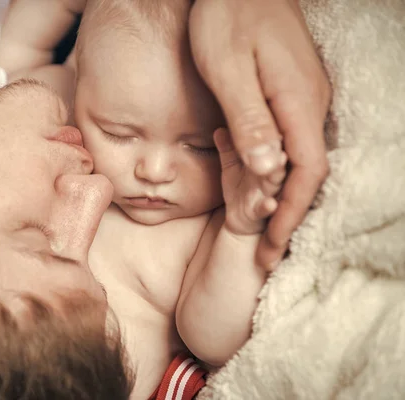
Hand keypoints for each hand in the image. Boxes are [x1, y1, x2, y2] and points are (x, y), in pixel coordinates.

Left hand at [189, 0, 330, 269]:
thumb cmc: (227, 19)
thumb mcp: (229, 69)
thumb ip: (251, 119)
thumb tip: (270, 170)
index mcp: (298, 102)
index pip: (306, 172)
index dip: (289, 213)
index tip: (272, 248)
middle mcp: (309, 104)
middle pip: (307, 172)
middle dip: (286, 215)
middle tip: (267, 253)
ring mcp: (301, 97)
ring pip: (298, 158)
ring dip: (280, 195)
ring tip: (260, 229)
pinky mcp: (287, 92)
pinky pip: (288, 140)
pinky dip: (274, 168)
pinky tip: (256, 181)